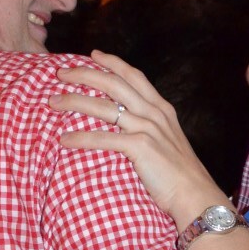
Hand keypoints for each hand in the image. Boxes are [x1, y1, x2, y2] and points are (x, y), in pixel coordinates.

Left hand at [49, 51, 222, 227]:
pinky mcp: (140, 147)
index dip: (112, 63)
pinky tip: (64, 140)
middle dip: (84, 74)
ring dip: (75, 102)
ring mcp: (147, 128)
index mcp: (161, 108)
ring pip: (104, 107)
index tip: (93, 55)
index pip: (134, 76)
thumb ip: (151, 128)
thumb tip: (129, 126)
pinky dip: (81, 138)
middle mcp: (154, 113)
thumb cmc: (180, 175)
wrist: (195, 194)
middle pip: (113, 84)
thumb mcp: (169, 142)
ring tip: (53, 102)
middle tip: (61, 74)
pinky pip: (103, 138)